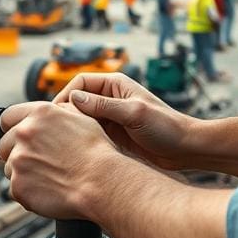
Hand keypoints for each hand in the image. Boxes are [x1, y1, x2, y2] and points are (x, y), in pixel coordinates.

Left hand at [0, 101, 117, 218]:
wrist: (100, 182)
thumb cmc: (96, 152)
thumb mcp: (82, 117)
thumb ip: (59, 110)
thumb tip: (52, 109)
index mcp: (39, 114)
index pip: (7, 117)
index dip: (14, 128)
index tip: (20, 138)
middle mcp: (24, 133)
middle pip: (4, 144)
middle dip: (17, 151)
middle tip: (39, 161)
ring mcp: (18, 161)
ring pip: (10, 168)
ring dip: (23, 172)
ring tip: (50, 176)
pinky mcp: (17, 186)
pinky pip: (16, 189)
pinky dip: (28, 191)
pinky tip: (48, 188)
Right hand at [54, 73, 194, 170]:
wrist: (185, 150)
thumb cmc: (166, 127)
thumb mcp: (134, 114)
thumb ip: (104, 105)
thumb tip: (73, 98)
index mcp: (115, 84)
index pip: (79, 83)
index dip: (65, 97)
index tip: (56, 116)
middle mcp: (110, 98)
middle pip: (76, 101)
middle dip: (64, 115)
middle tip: (52, 134)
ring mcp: (110, 118)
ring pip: (80, 120)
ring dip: (71, 130)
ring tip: (60, 146)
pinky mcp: (111, 136)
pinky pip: (88, 135)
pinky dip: (80, 141)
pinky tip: (74, 154)